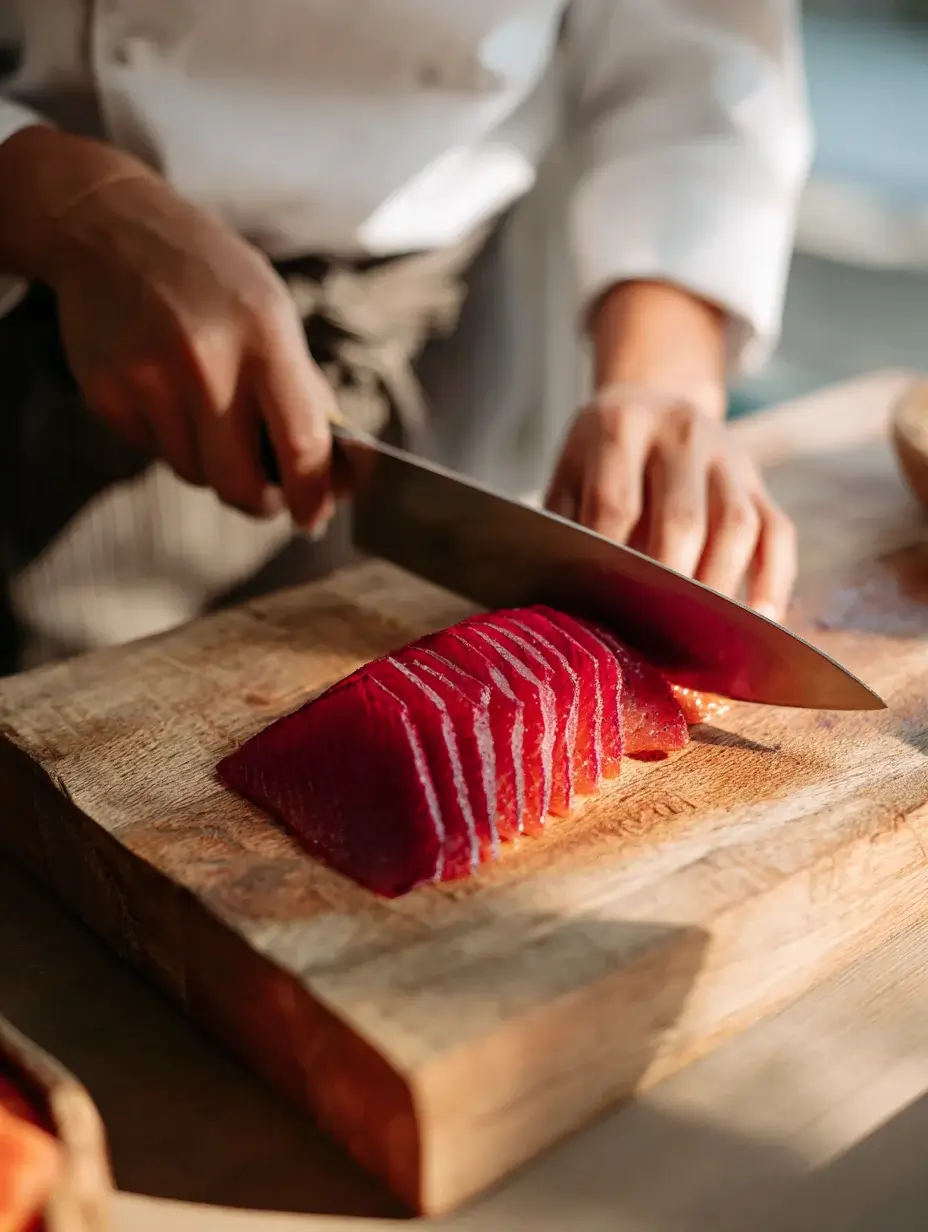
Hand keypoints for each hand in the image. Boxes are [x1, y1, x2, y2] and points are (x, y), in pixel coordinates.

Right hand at [35, 140, 338, 527]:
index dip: (314, 495)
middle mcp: (206, 362)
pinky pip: (153, 451)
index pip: (302, 445)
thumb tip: (333, 466)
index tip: (316, 514)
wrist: (108, 228)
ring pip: (195, 473)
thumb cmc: (208, 274)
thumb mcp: (272, 310)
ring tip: (207, 410)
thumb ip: (302, 386)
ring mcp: (149, 380)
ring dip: (211, 463)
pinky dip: (169, 439)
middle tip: (269, 496)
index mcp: (264, 338)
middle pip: (239, 484)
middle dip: (261, 502)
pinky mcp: (107, 394)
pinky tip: (165, 390)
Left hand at [545, 392, 796, 621]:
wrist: (651, 400)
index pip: (617, 504)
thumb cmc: (598, 457)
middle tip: (656, 634)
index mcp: (622, 427)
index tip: (605, 610)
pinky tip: (759, 620)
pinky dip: (774, 579)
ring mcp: (728, 456)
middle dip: (669, 583)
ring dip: (720, 585)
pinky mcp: (759, 481)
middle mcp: (681, 433)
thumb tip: (568, 602)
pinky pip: (777, 532)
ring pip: (737, 526)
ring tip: (703, 634)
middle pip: (682, 518)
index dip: (611, 561)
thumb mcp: (568, 475)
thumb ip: (566, 529)